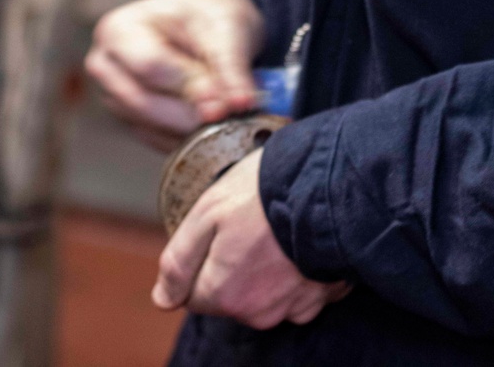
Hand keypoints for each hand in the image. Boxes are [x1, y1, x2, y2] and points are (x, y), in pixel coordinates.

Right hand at [85, 0, 264, 148]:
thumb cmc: (206, 14)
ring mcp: (115, 98)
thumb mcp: (224, 26)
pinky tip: (216, 126)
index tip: (224, 100)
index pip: (149, 66)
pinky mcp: (131, 122)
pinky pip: (158, 141)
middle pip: (145, 103)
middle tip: (230, 115)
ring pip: (152, 128)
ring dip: (192, 130)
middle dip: (191, 113)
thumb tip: (238, 104)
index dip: (188, 86)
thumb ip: (229, 66)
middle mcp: (107, 68)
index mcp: (118, 30)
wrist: (203, 22)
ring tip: (229, 117)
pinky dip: (188, 139)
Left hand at [152, 148, 349, 327]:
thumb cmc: (264, 191)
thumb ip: (178, 261)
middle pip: (230, 295)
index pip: (193, 294)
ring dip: (267, 269)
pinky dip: (298, 271)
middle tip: (250, 222)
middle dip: (233, 264)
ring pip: (265, 294)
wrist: (331, 180)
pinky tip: (301, 241)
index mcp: (224, 293)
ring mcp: (294, 306)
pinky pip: (301, 291)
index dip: (201, 258)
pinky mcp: (324, 294)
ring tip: (278, 227)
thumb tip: (162, 299)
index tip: (220, 228)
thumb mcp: (206, 212)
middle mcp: (258, 312)